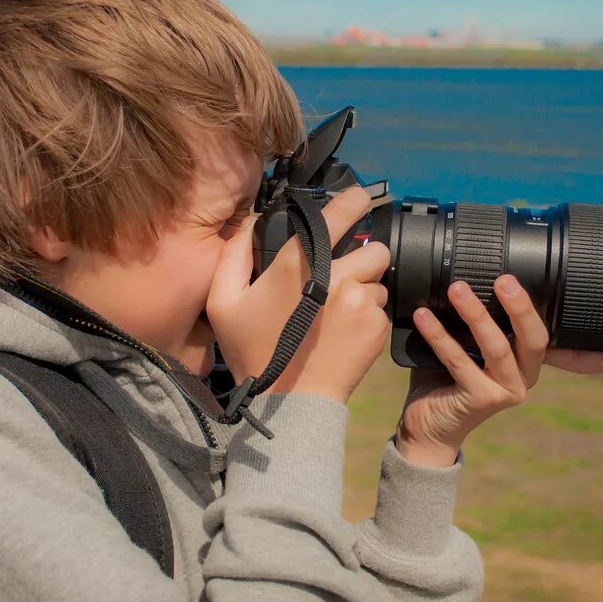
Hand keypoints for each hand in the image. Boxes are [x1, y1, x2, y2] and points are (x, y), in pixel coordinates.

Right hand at [207, 187, 390, 404]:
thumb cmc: (252, 352)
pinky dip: (368, 317)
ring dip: (365, 289)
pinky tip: (344, 333)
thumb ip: (233, 254)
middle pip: (374, 248)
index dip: (354, 201)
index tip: (359, 199)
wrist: (290, 401)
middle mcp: (336, 276)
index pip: (340, 215)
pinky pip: (380, 308)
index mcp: (299, 264)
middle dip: (364, 258)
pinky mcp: (376, 326)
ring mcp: (360, 302)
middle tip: (343, 277)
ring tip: (339, 313)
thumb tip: (252, 221)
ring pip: (379, 280)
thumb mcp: (222, 302)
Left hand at [397, 275, 602, 466]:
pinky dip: (441, 336)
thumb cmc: (445, 374)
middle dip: (521, 307)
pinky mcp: (481, 400)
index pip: (575, 357)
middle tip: (504, 278)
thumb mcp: (469, 341)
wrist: (426, 425)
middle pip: (535, 339)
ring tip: (458, 288)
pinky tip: (425, 316)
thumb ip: (481, 316)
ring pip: (497, 348)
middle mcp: (526, 377)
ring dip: (476, 315)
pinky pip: (461, 362)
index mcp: (530, 361)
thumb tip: (474, 268)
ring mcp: (506, 392)